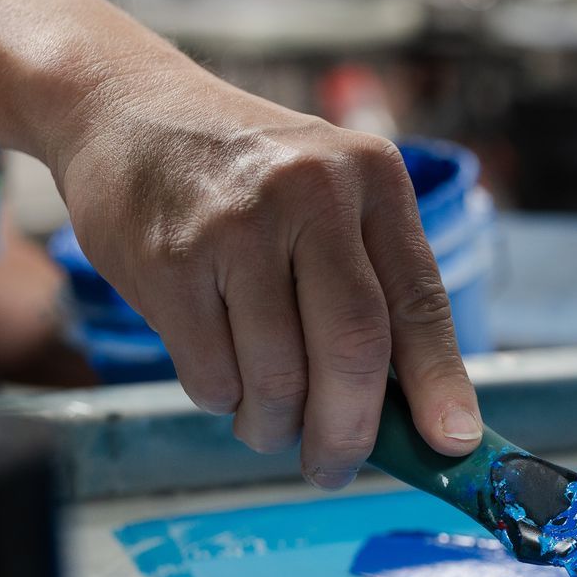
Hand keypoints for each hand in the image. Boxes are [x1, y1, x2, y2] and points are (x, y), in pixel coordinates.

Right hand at [0, 0, 481, 487]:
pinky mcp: (170, 260)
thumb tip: (414, 412)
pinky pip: (211, 374)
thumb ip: (371, 285)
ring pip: (277, 376)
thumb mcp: (326, 195)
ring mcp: (236, 225)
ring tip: (267, 421)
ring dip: (274, 425)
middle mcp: (310, 192)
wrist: (124, 108)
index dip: (440, 383)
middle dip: (348, 431)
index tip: (452, 442)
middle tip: (334, 468)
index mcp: (370, 178)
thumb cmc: (241, 176)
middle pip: (353, 348)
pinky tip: (219, 375)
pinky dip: (221, 398)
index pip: (418, 300)